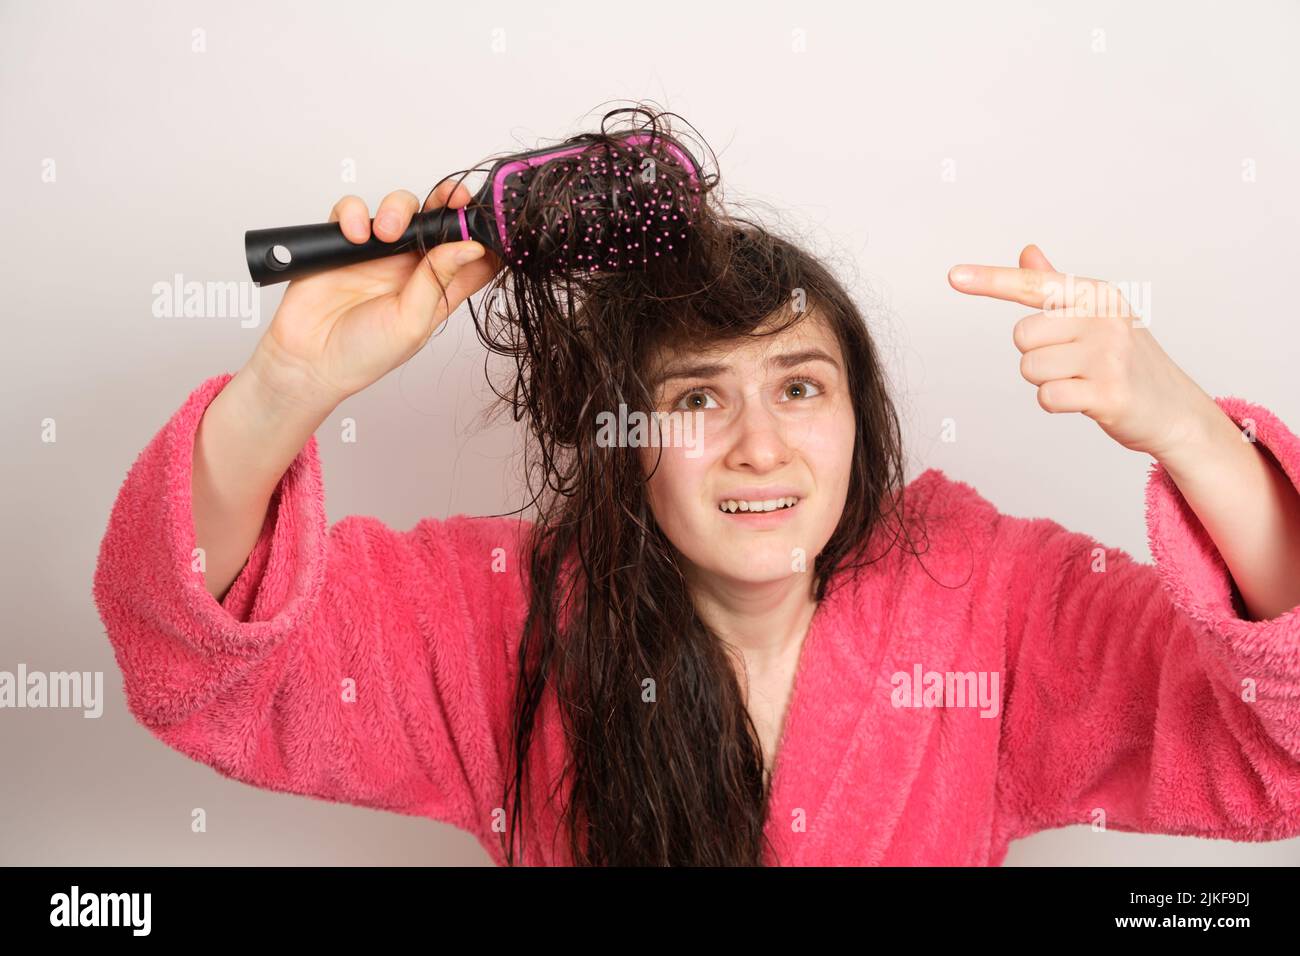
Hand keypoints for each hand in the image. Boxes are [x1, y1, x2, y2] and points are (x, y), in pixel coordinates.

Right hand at [252, 180, 503, 411]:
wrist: (308, 360)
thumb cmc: (364, 353)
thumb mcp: (411, 323)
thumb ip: (438, 281)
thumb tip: (470, 248)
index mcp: (438, 289)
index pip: (473, 257)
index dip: (486, 236)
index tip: (493, 221)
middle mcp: (412, 267)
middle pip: (440, 221)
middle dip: (450, 202)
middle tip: (453, 198)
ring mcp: (379, 252)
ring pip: (399, 208)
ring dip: (398, 209)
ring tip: (386, 233)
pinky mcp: (345, 241)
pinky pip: (353, 210)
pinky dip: (355, 214)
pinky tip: (355, 235)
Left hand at [947, 244, 1219, 461]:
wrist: (1175, 410)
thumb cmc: (1127, 361)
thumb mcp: (1096, 317)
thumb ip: (1058, 288)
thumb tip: (1027, 252)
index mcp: (1098, 295)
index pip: (1033, 284)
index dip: (990, 280)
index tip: (953, 275)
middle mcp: (1104, 318)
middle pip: (1022, 337)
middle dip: (1037, 355)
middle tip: (1073, 364)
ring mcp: (1109, 355)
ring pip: (1030, 368)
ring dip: (1047, 381)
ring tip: (1083, 381)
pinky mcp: (1109, 392)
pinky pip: (1046, 397)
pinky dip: (1057, 404)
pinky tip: (1086, 400)